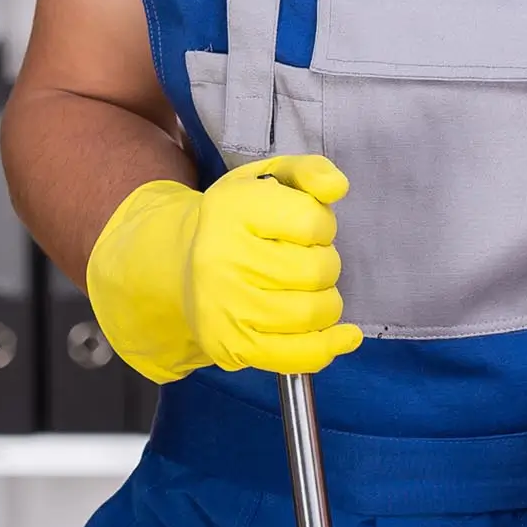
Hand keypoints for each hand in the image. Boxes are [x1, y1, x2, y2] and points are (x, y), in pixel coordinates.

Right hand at [84, 155, 363, 382]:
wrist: (182, 262)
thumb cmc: (241, 219)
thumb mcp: (272, 177)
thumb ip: (311, 171)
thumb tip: (338, 187)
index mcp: (233, 209)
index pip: (312, 221)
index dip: (322, 225)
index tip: (307, 227)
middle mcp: (221, 259)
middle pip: (316, 270)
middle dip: (326, 264)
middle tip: (306, 260)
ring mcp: (222, 307)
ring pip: (311, 313)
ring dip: (327, 302)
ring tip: (309, 289)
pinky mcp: (230, 345)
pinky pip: (294, 355)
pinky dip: (328, 347)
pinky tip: (344, 335)